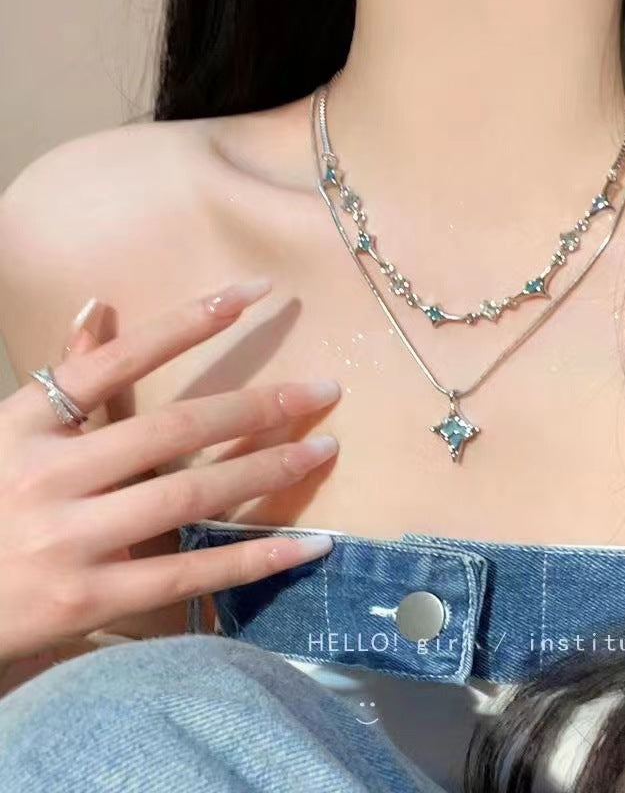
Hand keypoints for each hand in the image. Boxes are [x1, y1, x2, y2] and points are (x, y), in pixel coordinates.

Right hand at [0, 278, 339, 660]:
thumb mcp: (10, 431)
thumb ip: (63, 375)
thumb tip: (98, 306)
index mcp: (25, 423)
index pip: (117, 360)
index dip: (189, 322)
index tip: (256, 292)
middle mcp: (47, 475)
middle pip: (175, 429)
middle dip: (259, 406)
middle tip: (325, 391)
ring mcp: (69, 540)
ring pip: (190, 494)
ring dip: (268, 470)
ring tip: (325, 449)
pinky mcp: (91, 599)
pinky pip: (189, 573)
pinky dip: (255, 558)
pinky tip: (311, 545)